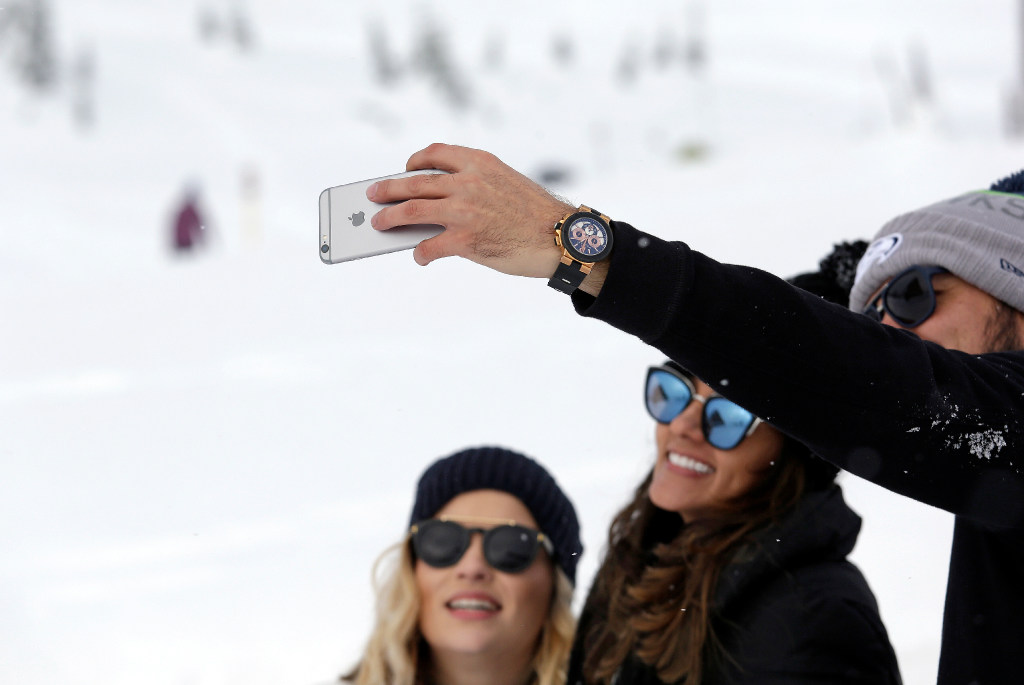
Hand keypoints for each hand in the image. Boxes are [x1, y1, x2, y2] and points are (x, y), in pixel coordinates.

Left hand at [367, 143, 573, 278]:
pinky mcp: (465, 240)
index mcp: (479, 162)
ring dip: (390, 218)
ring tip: (380, 224)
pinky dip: (420, 253)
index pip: (436, 153)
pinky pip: (428, 246)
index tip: (406, 167)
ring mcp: (464, 211)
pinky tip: (419, 256)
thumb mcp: (506, 183)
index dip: (416, 160)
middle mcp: (468, 182)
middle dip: (388, 189)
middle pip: (414, 182)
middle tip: (373, 194)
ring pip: (411, 210)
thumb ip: (475, 184)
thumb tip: (439, 203)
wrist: (560, 238)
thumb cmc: (536, 214)